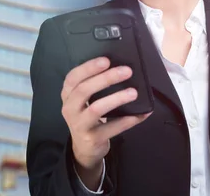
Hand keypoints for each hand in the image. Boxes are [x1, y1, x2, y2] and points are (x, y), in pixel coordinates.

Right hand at [60, 57, 151, 173]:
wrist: (84, 148)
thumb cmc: (88, 116)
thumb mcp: (84, 100)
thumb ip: (94, 85)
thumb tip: (121, 68)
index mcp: (68, 94)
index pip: (73, 77)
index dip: (88, 68)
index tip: (106, 60)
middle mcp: (70, 108)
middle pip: (84, 90)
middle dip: (106, 78)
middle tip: (126, 71)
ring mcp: (79, 125)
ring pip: (96, 108)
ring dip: (117, 98)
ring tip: (133, 92)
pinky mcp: (92, 138)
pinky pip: (112, 127)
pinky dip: (128, 120)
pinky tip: (141, 114)